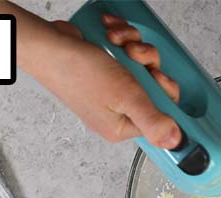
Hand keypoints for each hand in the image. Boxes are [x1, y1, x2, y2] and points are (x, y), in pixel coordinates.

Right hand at [33, 14, 180, 147]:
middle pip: (155, 86)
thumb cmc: (76, 72)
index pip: (161, 115)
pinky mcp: (106, 66)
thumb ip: (152, 120)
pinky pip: (127, 52)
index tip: (158, 77)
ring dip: (134, 47)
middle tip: (135, 56)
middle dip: (148, 64)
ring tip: (117, 41)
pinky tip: (110, 33)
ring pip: (143, 64)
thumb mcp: (125, 98)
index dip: (165, 92)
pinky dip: (122, 39)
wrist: (46, 43)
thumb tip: (175, 142)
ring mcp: (111, 87)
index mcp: (122, 127)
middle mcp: (118, 110)